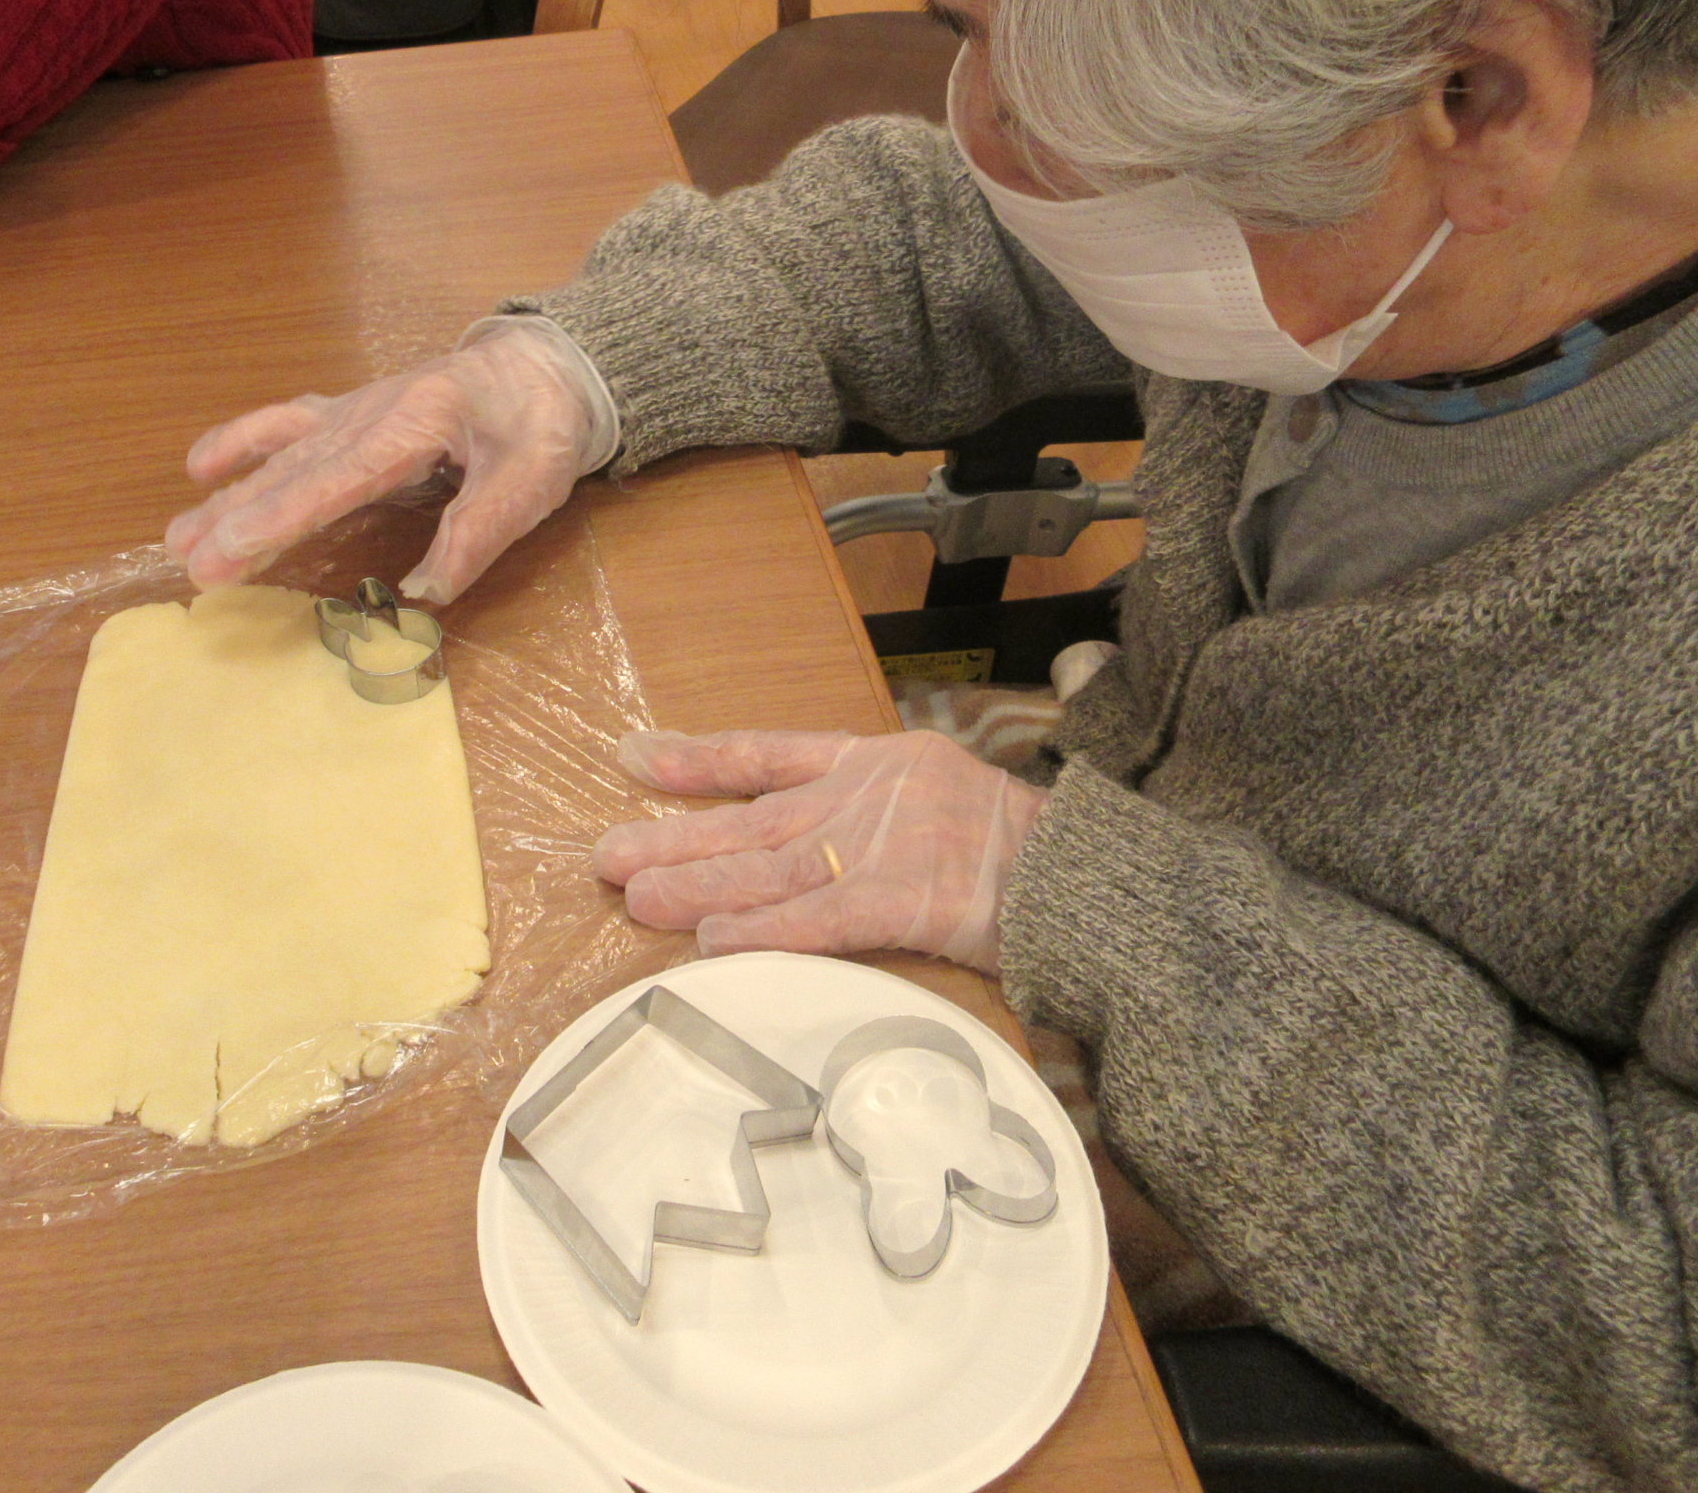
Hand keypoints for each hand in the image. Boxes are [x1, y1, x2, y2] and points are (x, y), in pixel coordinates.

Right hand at [165, 317, 617, 603]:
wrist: (545, 365)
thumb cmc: (543, 421)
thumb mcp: (536, 476)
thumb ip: (483, 528)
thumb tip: (427, 591)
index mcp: (416, 421)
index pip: (339, 475)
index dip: (282, 514)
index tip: (233, 548)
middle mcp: (370, 411)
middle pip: (296, 468)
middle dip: (240, 517)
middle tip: (190, 562)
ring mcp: (355, 410)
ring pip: (281, 453)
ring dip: (229, 495)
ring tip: (177, 536)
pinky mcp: (351, 417)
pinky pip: (287, 427)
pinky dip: (242, 441)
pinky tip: (198, 466)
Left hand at [592, 729, 1047, 968]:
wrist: (1093, 880)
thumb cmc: (1023, 855)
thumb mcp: (944, 803)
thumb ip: (875, 819)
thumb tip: (798, 850)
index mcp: (879, 761)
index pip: (770, 753)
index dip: (699, 759)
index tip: (634, 758)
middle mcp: (871, 796)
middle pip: (753, 820)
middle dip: (676, 838)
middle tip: (604, 856)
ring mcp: (889, 846)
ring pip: (772, 869)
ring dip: (700, 886)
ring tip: (636, 898)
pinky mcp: (909, 900)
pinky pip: (820, 921)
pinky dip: (764, 932)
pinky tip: (713, 943)